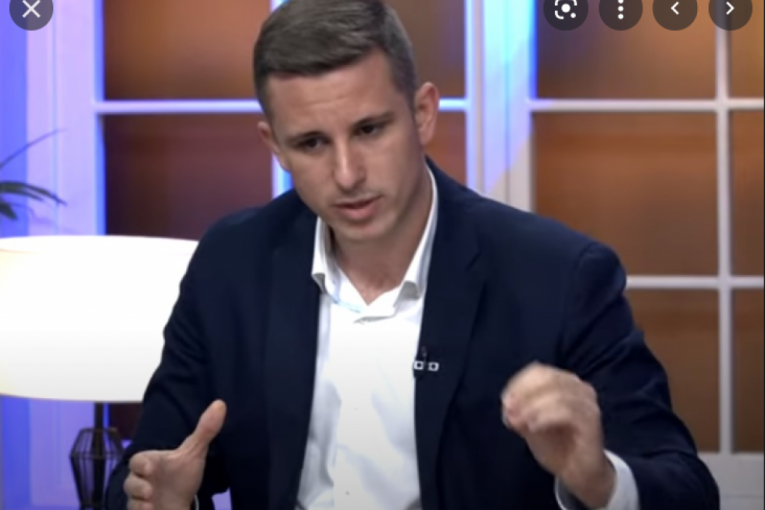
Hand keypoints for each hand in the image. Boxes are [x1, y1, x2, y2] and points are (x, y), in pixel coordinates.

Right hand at [124, 400, 226, 509]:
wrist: (180, 505)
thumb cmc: (183, 476)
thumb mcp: (195, 453)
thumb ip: (205, 430)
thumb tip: (220, 403)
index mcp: (150, 462)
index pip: (137, 460)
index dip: (141, 464)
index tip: (151, 468)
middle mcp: (140, 480)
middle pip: (129, 482)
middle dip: (137, 486)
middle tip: (150, 491)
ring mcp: (138, 498)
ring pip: (130, 499)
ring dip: (138, 502)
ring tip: (151, 503)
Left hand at [501, 363, 614, 508]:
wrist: (580, 472)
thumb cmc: (556, 445)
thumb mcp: (530, 424)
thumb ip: (520, 411)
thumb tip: (507, 405)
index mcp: (564, 382)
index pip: (539, 371)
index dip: (518, 383)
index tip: (505, 402)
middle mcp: (580, 388)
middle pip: (548, 379)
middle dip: (524, 394)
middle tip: (508, 412)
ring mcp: (588, 404)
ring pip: (558, 394)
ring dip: (532, 407)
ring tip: (518, 422)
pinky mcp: (592, 421)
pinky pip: (567, 411)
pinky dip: (545, 417)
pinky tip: (533, 428)